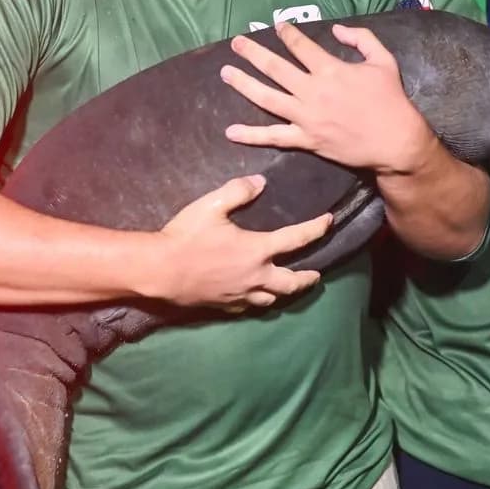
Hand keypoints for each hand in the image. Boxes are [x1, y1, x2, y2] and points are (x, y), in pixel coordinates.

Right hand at [143, 174, 330, 310]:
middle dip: (308, 279)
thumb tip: (260, 182)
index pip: (296, 239)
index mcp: (257, 250)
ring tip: (286, 287)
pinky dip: (257, 301)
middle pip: (291, 283)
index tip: (329, 222)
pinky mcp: (224, 306)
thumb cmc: (187, 236)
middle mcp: (255, 276)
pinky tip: (253, 296)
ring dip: (283, 292)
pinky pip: (248, 307)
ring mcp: (240, 295)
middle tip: (317, 275)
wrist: (160, 270)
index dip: (316, 229)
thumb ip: (238, 191)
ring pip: (271, 299)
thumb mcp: (212, 205)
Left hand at [220, 21, 436, 173]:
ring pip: (267, 98)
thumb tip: (337, 30)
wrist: (395, 141)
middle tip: (236, 43)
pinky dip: (252, 135)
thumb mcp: (384, 60)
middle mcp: (312, 91)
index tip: (277, 25)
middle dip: (253, 53)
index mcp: (330, 70)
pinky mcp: (306, 140)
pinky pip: (274, 136)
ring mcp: (306, 117)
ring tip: (225, 73)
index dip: (287, 34)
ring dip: (244, 84)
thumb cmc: (390, 100)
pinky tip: (231, 131)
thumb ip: (362, 39)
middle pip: (275, 68)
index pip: (301, 47)